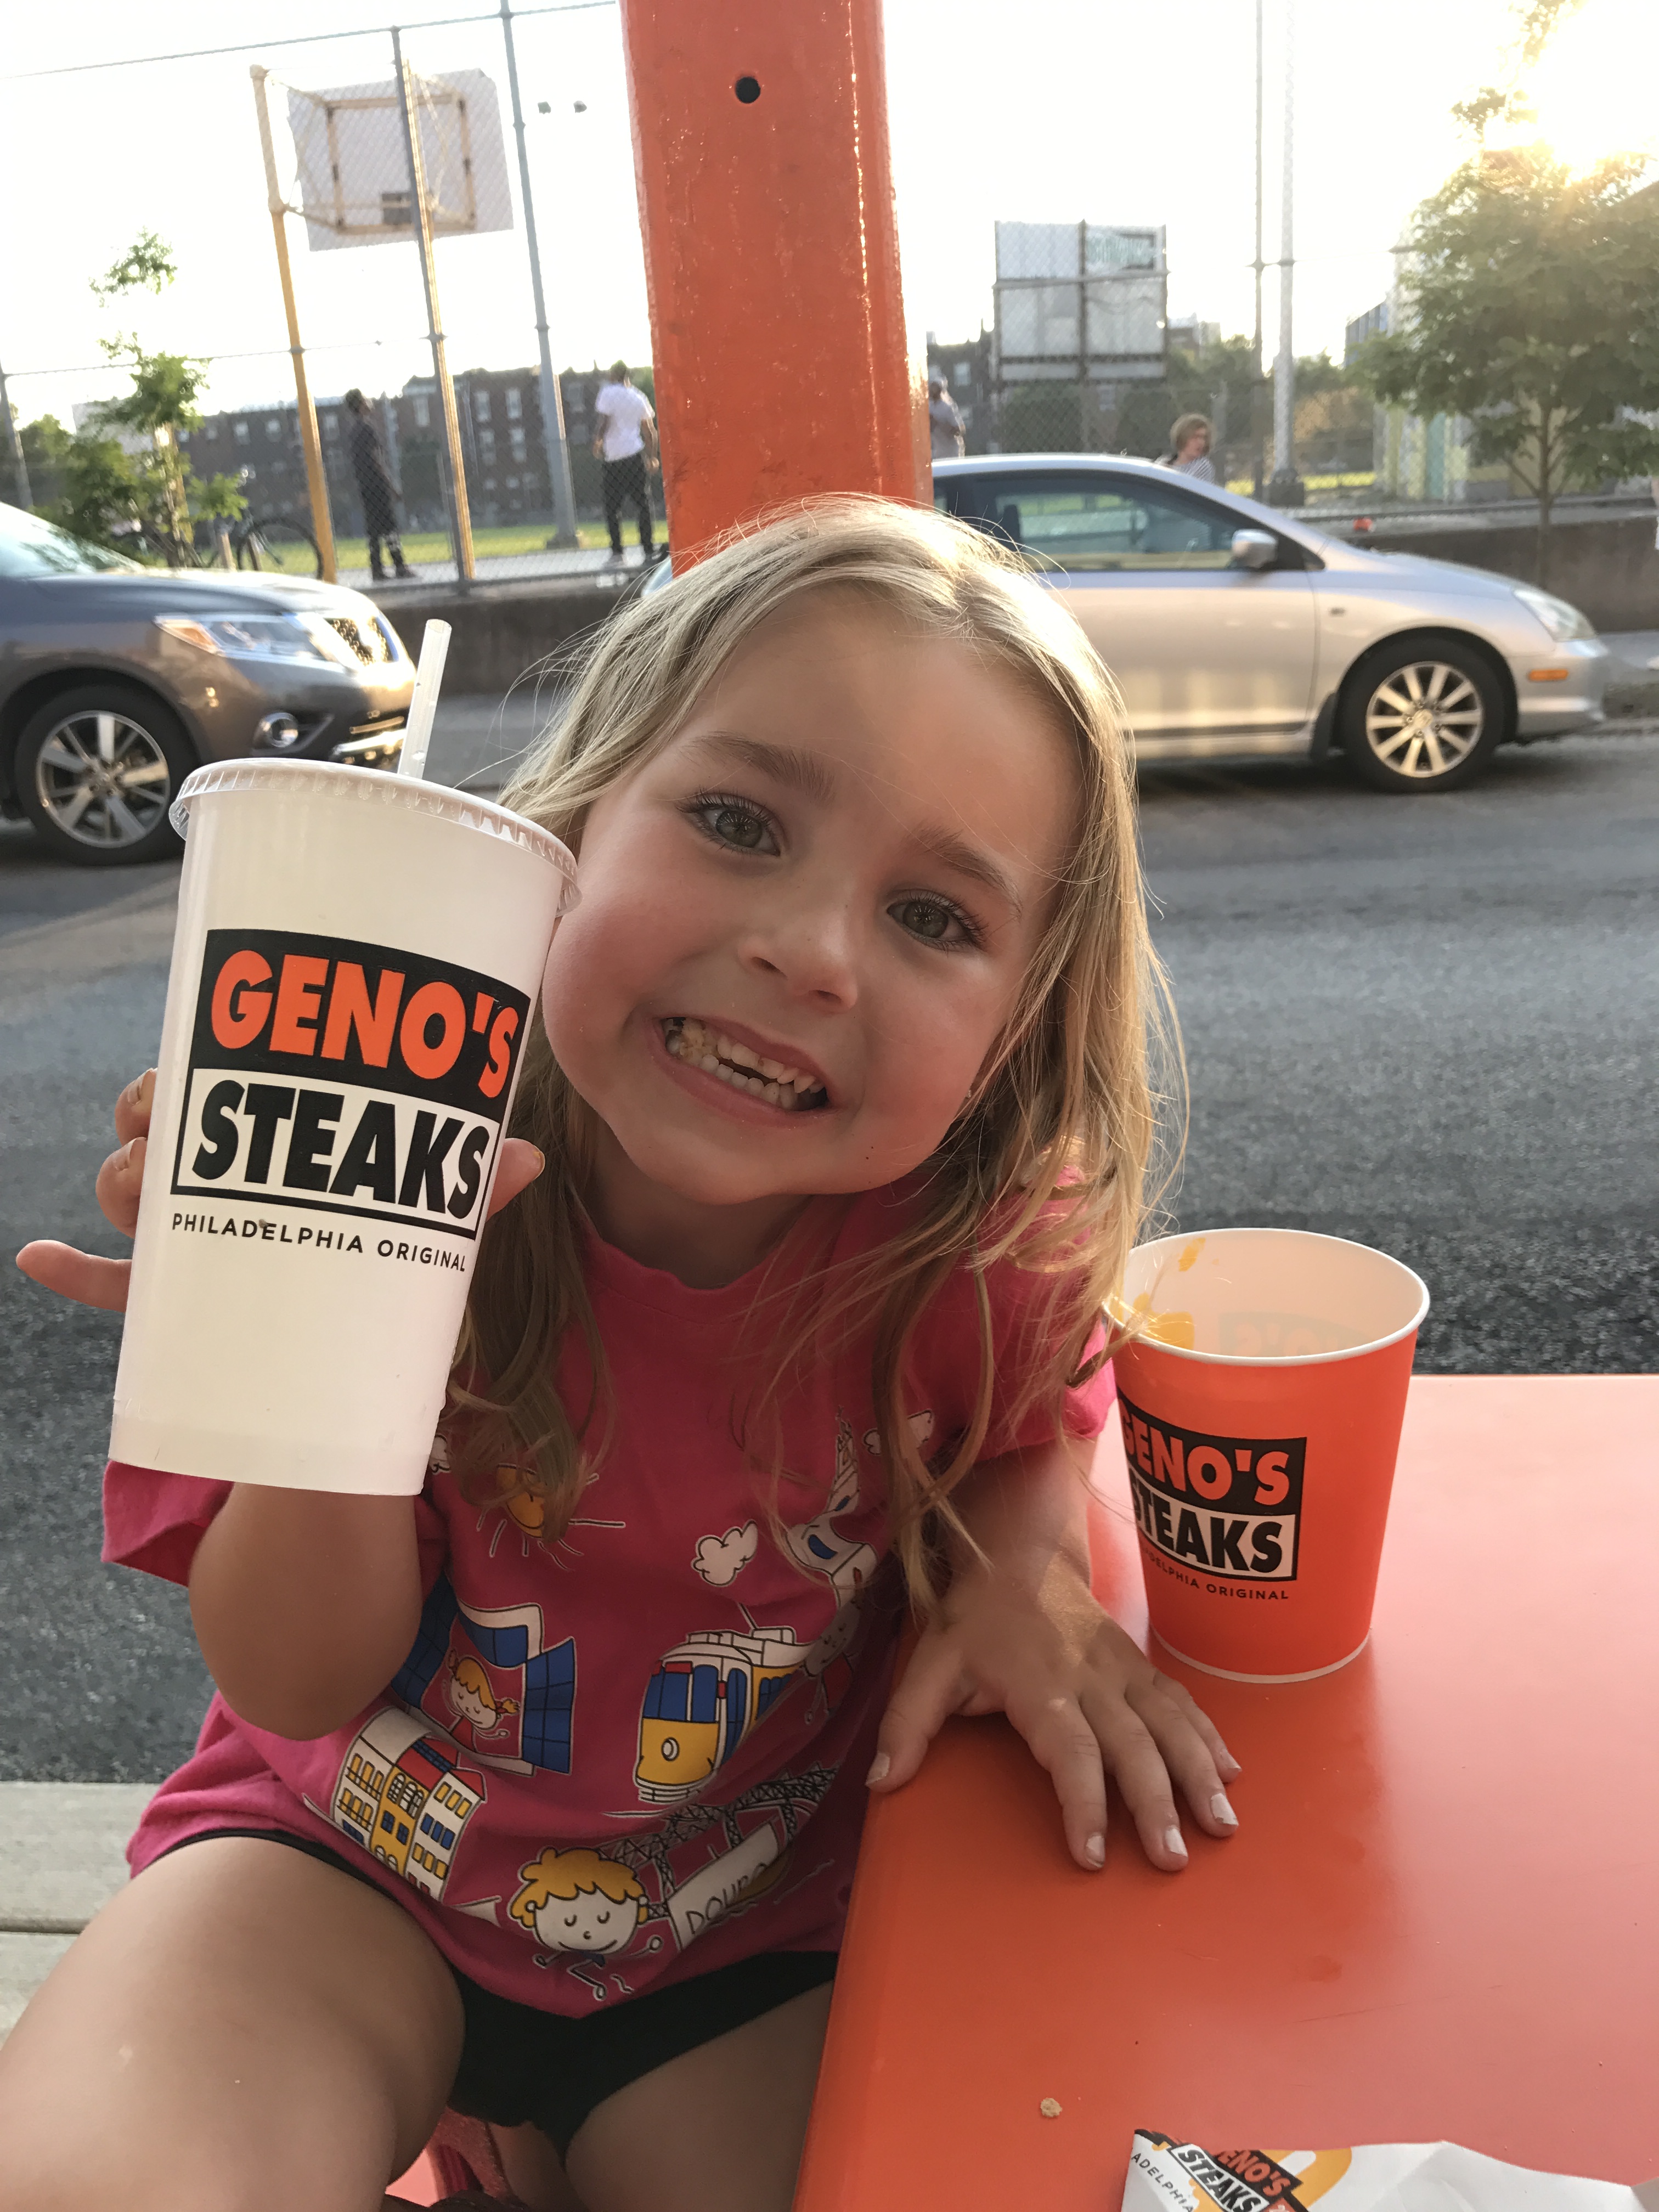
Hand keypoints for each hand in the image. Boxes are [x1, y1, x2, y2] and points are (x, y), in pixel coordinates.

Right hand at [15, 1069, 546, 1314]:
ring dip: (123, 1184)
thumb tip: (528, 1156)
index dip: (181, 1073)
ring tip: (143, 1204)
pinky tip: (39, 1258)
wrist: (359, 1376)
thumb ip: (467, 1191)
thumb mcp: (428, 1228)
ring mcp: (190, 1241)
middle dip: (150, 1125)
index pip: (208, 1082)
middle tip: (168, 1142)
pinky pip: (111, 1284)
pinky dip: (72, 1270)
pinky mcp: (171, 1305)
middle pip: (155, 1127)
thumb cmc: (393, 1270)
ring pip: (128, 1190)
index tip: (180, 1081)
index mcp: (274, 1142)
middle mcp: (221, 1178)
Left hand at [868, 1551, 1240, 1874]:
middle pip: (1131, 1744)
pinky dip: (1210, 1736)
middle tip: (1172, 1859)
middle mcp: (1090, 1678)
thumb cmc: (973, 1621)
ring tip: (1221, 1825)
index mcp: (1040, 1685)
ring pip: (1170, 1723)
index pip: (1069, 1750)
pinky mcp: (1140, 1664)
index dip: (1081, 1802)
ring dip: (1198, 1773)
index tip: (1092, 1854)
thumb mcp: (929, 1664)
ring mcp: (1122, 1670)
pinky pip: (1182, 1702)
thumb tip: (880, 1782)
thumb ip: (906, 1723)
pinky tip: (1232, 1772)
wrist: (1019, 1553)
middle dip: (1155, 1802)